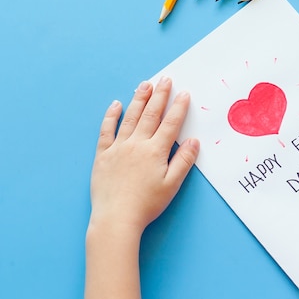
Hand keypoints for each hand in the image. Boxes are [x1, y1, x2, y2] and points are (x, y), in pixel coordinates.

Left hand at [88, 77, 199, 234]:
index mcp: (155, 151)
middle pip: (151, 115)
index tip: (184, 93)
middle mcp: (137, 144)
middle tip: (165, 79)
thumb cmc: (146, 204)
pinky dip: (111, 116)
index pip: (170, 124)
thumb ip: (184, 161)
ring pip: (130, 117)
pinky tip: (116, 104)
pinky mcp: (102, 155)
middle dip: (160, 95)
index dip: (178, 107)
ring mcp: (118, 148)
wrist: (116, 219)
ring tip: (146, 85)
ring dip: (139, 99)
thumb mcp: (172, 185)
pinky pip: (106, 130)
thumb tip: (194, 141)